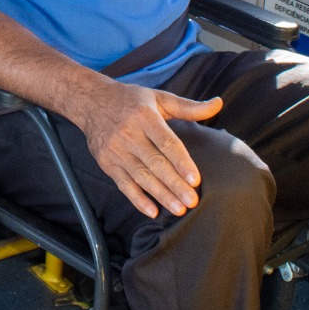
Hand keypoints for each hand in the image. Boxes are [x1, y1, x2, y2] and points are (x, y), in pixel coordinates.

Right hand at [78, 81, 221, 218]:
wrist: (90, 101)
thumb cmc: (131, 100)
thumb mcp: (159, 98)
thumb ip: (189, 106)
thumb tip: (218, 104)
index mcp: (144, 116)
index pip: (166, 143)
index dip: (181, 162)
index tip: (195, 179)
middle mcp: (128, 133)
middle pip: (155, 163)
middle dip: (175, 184)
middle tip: (192, 201)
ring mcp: (115, 150)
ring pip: (141, 177)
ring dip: (161, 195)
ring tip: (179, 209)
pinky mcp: (106, 163)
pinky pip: (123, 184)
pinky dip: (137, 199)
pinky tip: (153, 211)